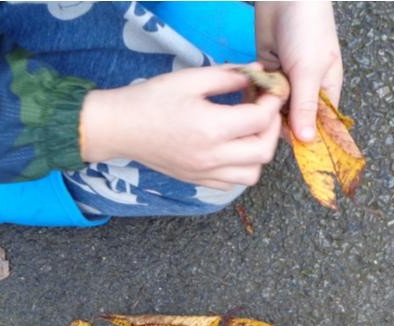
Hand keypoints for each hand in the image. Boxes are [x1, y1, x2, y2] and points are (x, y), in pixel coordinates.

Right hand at [79, 65, 283, 189]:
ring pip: (251, 174)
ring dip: (259, 153)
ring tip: (250, 132)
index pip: (261, 119)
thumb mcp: (190, 78)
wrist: (120, 127)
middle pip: (263, 152)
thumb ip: (227, 76)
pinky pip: (231, 183)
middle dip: (272, 128)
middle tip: (265, 110)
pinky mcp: (196, 180)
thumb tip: (255, 72)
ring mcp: (203, 173)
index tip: (271, 89)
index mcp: (211, 127)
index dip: (273, 101)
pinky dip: (241, 168)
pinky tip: (233, 147)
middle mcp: (210, 156)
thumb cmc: (151, 99)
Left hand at [255, 1, 342, 142]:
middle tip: (263, 116)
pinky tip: (248, 86)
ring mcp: (285, 81)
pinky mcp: (266, 71)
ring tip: (254, 99)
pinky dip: (252, 91)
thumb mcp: (309, 70)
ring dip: (262, 106)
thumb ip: (305, 105)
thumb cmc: (308, 29)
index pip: (316, 125)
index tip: (284, 143)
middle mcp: (306, 89)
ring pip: (271, 107)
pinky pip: (258, 92)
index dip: (302, 137)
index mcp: (325, 91)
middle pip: (290, 120)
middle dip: (276, 121)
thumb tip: (307, 141)